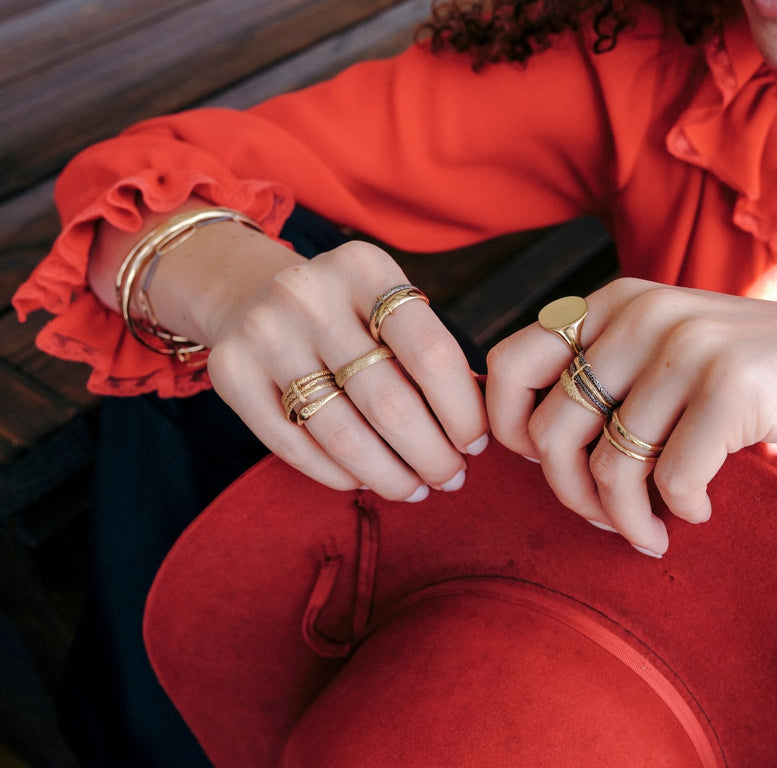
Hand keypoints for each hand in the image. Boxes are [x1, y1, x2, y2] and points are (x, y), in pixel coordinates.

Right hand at [205, 239, 487, 500]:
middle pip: (389, 402)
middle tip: (452, 478)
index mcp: (364, 269)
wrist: (248, 291)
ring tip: (416, 489)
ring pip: (343, 435)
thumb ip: (427, 352)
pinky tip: (366, 480)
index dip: (461, 410)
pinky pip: (295, 447)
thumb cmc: (345, 311)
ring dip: (390, 475)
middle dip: (432, 455)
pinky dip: (338, 474)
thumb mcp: (386, 304)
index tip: (476, 442)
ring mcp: (265, 334)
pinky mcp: (230, 374)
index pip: (431, 352)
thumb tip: (474, 431)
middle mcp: (309, 296)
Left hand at [485, 278, 776, 555]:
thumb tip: (528, 444)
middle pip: (549, 430)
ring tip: (651, 532)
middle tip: (606, 518)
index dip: (505, 427)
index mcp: (615, 301)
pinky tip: (701, 509)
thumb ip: (608, 376)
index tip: (542, 467)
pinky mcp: (730, 385)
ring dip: (626, 518)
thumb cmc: (761, 378)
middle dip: (569, 493)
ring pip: (609, 466)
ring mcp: (685, 346)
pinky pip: (670, 480)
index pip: (509, 363)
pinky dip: (680, 510)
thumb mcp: (671, 353)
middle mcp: (640, 314)